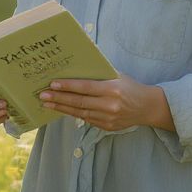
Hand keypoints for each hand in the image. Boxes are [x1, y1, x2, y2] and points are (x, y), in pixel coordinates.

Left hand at [39, 75, 173, 131]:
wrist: (148, 107)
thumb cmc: (130, 86)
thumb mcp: (118, 75)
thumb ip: (99, 73)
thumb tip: (76, 65)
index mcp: (113, 89)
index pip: (85, 87)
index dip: (67, 86)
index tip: (52, 84)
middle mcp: (110, 105)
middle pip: (79, 102)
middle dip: (58, 98)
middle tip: (42, 95)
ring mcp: (108, 118)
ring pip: (80, 113)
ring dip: (61, 108)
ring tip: (47, 103)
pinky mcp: (107, 127)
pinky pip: (86, 119)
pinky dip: (73, 113)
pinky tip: (61, 109)